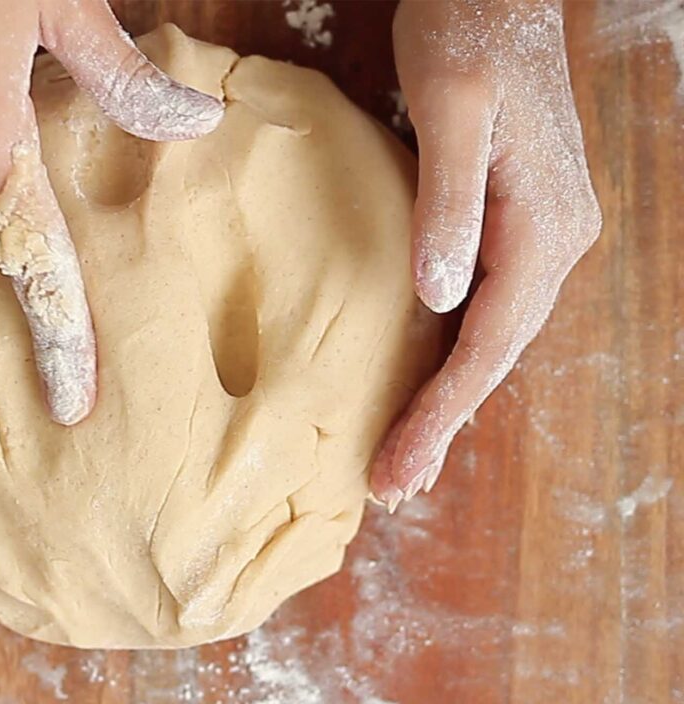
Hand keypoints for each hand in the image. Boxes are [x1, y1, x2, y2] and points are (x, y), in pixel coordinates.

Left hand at [372, 0, 601, 509]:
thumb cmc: (470, 31)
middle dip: (441, 422)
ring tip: (404, 455)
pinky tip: (425, 381)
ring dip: (447, 398)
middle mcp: (553, 241)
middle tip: (392, 485)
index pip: (488, 343)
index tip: (398, 469)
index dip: (441, 412)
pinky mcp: (507, 222)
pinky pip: (482, 308)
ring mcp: (535, 234)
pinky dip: (451, 354)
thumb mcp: (453, 108)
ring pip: (489, 338)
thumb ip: (448, 203)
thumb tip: (440, 297)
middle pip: (493, 355)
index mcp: (544, 226)